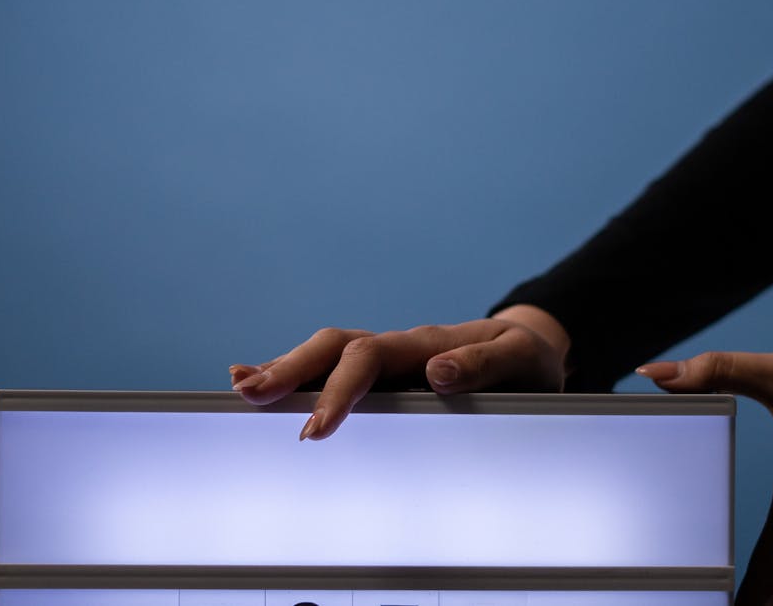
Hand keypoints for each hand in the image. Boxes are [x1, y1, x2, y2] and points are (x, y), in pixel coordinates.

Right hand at [228, 304, 569, 440]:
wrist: (532, 352)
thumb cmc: (527, 362)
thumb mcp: (521, 362)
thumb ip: (484, 366)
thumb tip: (437, 374)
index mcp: (426, 344)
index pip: (369, 358)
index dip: (338, 390)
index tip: (315, 427)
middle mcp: (398, 347)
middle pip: (333, 347)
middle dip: (289, 370)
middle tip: (249, 396)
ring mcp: (387, 360)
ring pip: (325, 354)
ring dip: (283, 369)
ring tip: (240, 388)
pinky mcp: (383, 375)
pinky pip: (333, 369)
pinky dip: (295, 373)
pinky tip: (260, 384)